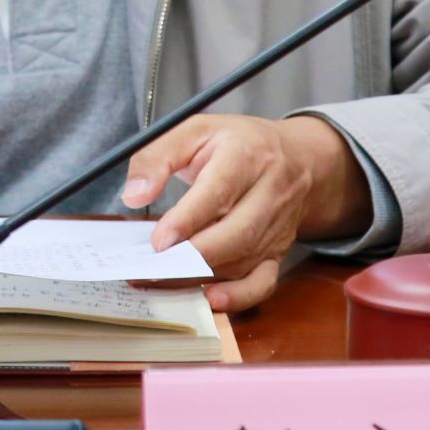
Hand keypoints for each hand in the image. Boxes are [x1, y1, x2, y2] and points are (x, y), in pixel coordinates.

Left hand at [118, 114, 370, 312]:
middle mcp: (270, 191)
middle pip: (237, 232)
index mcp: (247, 154)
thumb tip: (134, 195)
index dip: (187, 220)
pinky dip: (239, 296)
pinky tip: (211, 298)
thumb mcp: (193, 130)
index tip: (159, 241)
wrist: (296, 157)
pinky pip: (264, 281)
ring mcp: (278, 225)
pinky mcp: (279, 250)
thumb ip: (157, 156)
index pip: (219, 192)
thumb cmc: (235, 143)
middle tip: (155, 266)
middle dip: (194, 255)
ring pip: (244, 258)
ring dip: (203, 275)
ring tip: (164, 280)